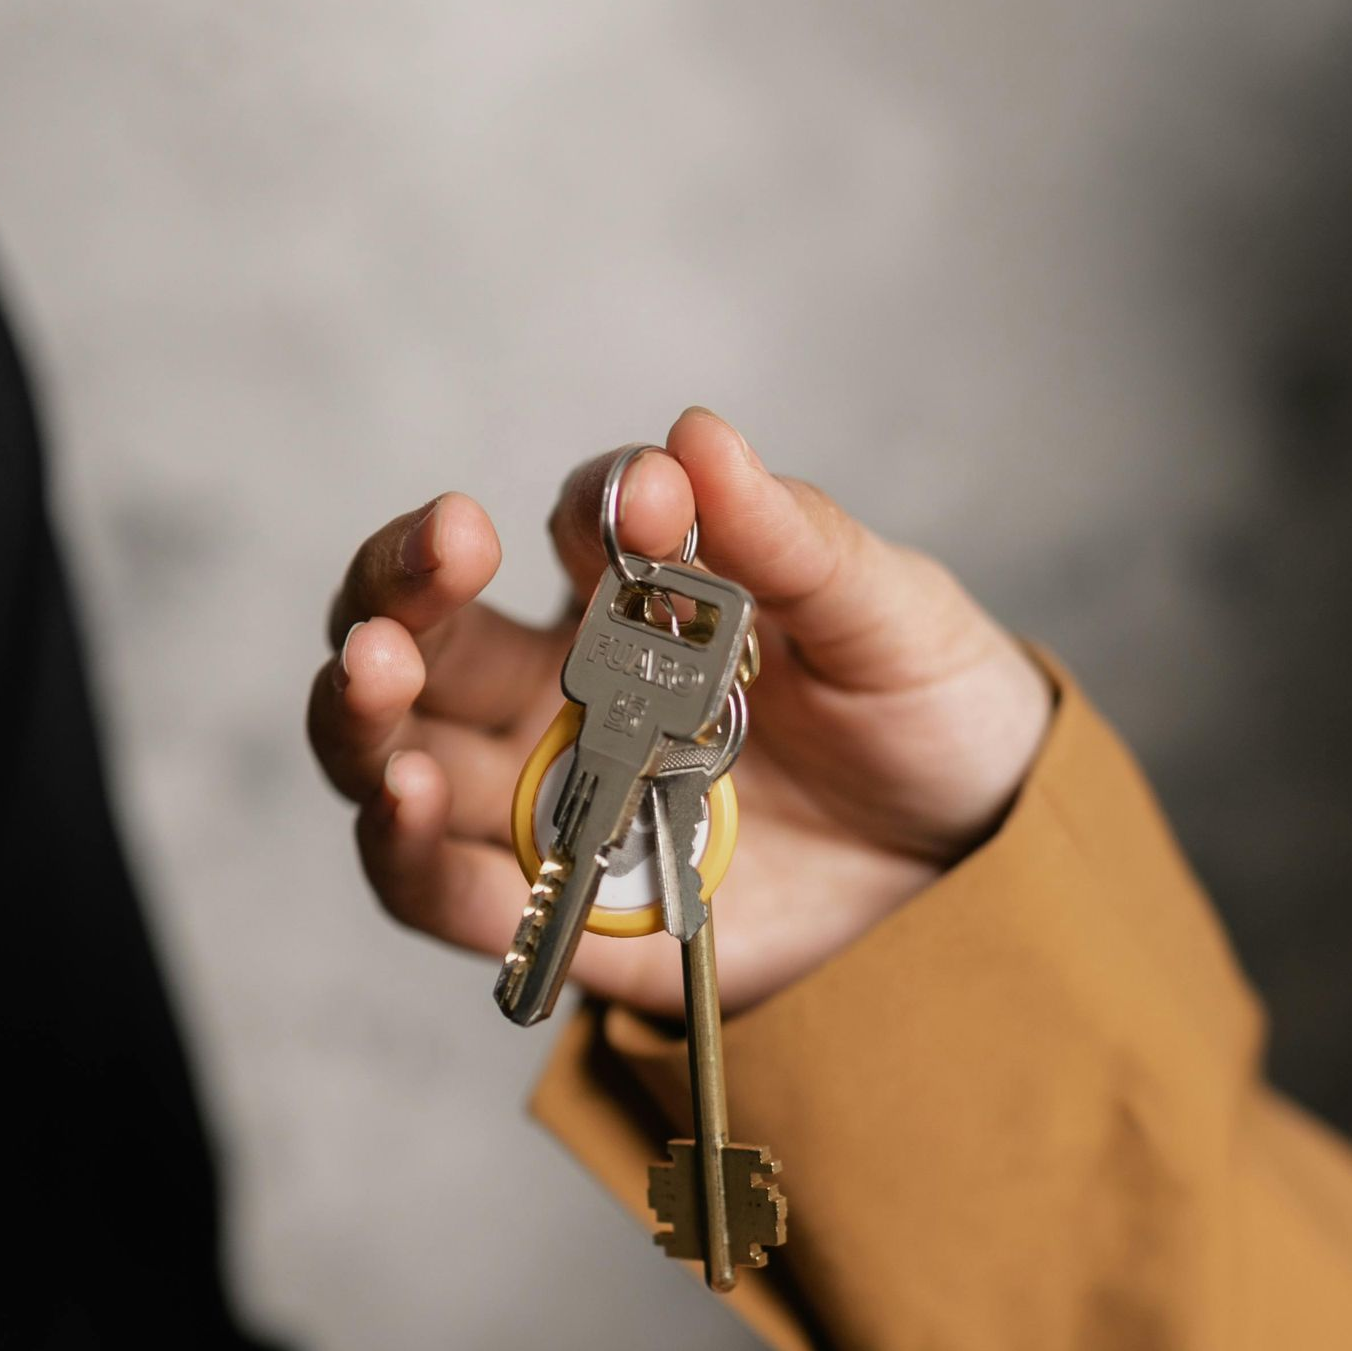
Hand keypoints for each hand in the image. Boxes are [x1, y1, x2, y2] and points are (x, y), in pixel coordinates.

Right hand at [307, 407, 1051, 1013]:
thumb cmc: (933, 721)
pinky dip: (403, 851)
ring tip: (373, 672)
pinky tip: (399, 799)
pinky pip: (448, 891)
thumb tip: (698, 436)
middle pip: (433, 633)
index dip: (602, 504)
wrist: (987, 875)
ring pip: (401, 752)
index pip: (585, 526)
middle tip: (437, 550)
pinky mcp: (569, 914)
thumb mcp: (890, 619)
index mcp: (649, 601)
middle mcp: (574, 694)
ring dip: (364, 713)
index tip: (650, 497)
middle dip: (401, 584)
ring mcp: (560, 803)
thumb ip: (793, 543)